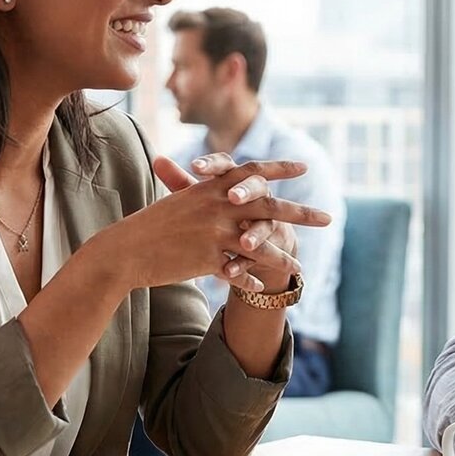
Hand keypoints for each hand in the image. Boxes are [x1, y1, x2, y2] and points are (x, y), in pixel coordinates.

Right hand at [93, 156, 328, 291]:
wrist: (125, 250)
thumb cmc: (149, 226)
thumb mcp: (178, 201)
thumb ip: (201, 190)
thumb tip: (221, 184)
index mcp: (210, 188)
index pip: (252, 172)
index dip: (279, 169)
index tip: (304, 168)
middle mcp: (217, 207)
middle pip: (269, 206)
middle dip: (301, 213)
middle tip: (328, 219)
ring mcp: (214, 234)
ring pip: (260, 245)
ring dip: (283, 258)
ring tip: (301, 268)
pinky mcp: (208, 260)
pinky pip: (239, 271)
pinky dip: (253, 280)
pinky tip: (264, 287)